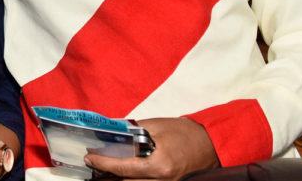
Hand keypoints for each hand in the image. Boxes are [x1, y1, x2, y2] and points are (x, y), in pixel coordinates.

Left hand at [85, 117, 218, 180]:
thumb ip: (132, 130)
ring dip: (120, 180)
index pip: (125, 168)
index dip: (104, 163)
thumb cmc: (186, 133)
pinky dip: (133, 180)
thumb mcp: (156, 126)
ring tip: (105, 170)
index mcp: (160, 165)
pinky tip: (123, 174)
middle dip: (108, 175)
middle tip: (94, 164)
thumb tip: (111, 131)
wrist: (211, 143)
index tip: (90, 158)